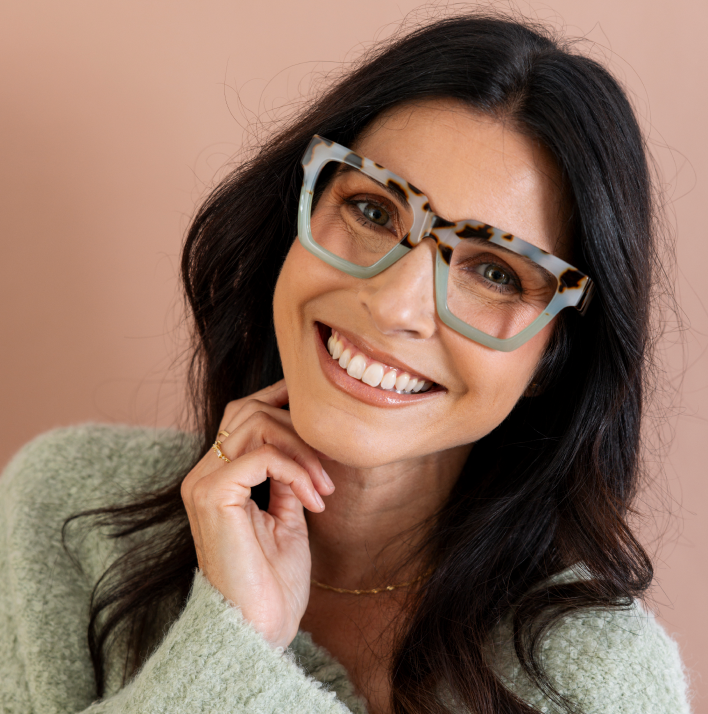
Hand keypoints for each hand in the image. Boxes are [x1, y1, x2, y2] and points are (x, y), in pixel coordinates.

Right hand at [180, 380, 333, 649]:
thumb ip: (286, 477)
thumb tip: (303, 444)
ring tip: (325, 488)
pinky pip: (262, 457)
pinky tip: (314, 499)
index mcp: (216, 478)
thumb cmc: (274, 581)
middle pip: (248, 410)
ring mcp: (203, 483)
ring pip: (256, 425)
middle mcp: (202, 474)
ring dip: (302, 450)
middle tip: (328, 471)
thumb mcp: (287, 516)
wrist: (258, 629)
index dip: (279, 403)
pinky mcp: (212, 495)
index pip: (242, 415)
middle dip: (297, 428)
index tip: (319, 418)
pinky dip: (296, 471)